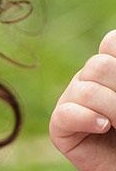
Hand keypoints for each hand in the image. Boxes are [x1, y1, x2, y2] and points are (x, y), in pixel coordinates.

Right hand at [50, 31, 115, 170]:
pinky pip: (68, 114)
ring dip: (112, 109)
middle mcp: (86, 80)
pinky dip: (87, 118)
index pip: (111, 43)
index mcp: (108, 71)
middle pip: (99, 66)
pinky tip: (103, 126)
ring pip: (86, 90)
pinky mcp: (59, 127)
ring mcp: (70, 101)